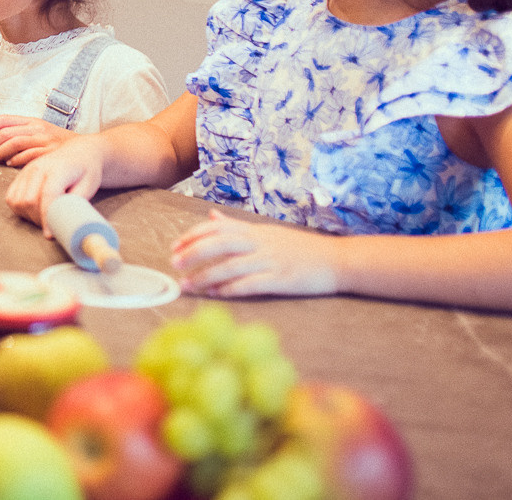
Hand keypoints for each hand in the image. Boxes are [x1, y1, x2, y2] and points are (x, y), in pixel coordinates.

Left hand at [0, 114, 75, 166]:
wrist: (88, 150)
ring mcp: (45, 140)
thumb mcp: (41, 133)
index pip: (5, 119)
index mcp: (33, 121)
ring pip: (15, 142)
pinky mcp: (51, 152)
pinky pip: (29, 155)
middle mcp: (38, 128)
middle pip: (6, 132)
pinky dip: (17, 159)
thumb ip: (22, 135)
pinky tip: (10, 164)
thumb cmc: (60, 145)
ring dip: (0, 152)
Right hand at [4, 135, 107, 234]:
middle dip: (37, 219)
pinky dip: (19, 208)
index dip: (46, 217)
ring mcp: (28, 170)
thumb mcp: (89, 186)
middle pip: (28, 200)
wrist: (80, 152)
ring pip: (17, 200)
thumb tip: (64, 224)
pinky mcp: (21, 175)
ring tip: (43, 218)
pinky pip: (11, 197)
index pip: (47, 195)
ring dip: (27, 215)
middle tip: (51, 226)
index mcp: (58, 169)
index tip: (50, 234)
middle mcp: (39, 167)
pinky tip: (32, 211)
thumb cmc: (87, 170)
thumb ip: (75, 204)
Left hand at [170, 209, 340, 297]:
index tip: (175, 246)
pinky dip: (231, 289)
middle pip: (219, 244)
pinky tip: (216, 295)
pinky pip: (251, 284)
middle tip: (174, 264)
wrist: (337, 260)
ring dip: (206, 276)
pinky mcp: (281, 280)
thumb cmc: (300, 248)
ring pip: (230, 266)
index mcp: (255, 230)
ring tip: (188, 285)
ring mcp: (271, 261)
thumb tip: (211, 216)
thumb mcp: (267, 231)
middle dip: (193, 253)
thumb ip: (237, 226)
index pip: (217, 228)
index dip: (193, 235)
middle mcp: (260, 243)